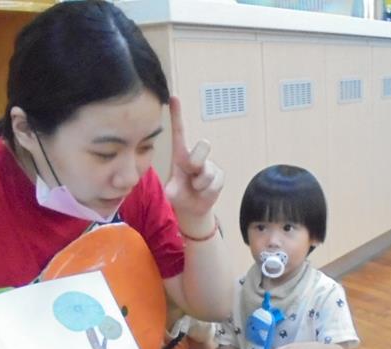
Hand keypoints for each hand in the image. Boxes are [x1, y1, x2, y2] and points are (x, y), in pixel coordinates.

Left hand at [164, 96, 223, 222]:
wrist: (193, 207)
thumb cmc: (180, 194)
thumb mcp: (172, 193)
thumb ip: (172, 191)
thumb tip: (171, 192)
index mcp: (180, 155)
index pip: (179, 133)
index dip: (177, 115)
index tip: (173, 97)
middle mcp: (195, 157)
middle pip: (202, 148)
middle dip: (197, 163)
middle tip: (191, 174)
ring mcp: (208, 165)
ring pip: (208, 171)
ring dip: (200, 184)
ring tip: (195, 188)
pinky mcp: (219, 175)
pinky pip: (215, 183)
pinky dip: (208, 192)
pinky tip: (204, 192)